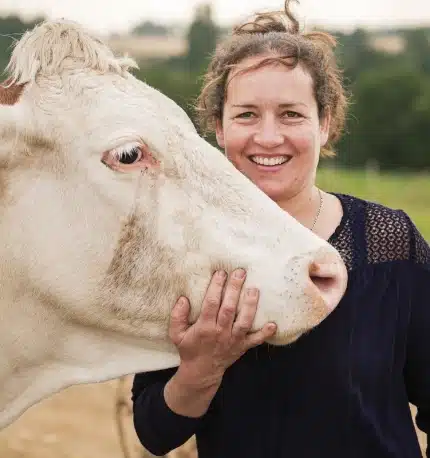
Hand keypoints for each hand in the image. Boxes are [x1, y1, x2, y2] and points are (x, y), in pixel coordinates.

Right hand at [169, 268, 276, 389]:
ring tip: (254, 290)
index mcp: (204, 327)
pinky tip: (273, 324)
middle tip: (240, 272)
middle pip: (229, 308)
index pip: (211, 303)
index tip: (221, 273)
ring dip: (250, 306)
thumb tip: (183, 299)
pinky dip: (264, 333)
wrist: (201, 372)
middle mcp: (220, 332)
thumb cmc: (190, 349)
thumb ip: (177, 316)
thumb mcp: (176, 334)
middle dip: (235, 289)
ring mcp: (233, 340)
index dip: (216, 287)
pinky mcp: (242, 347)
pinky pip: (255, 340)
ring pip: (244, 321)